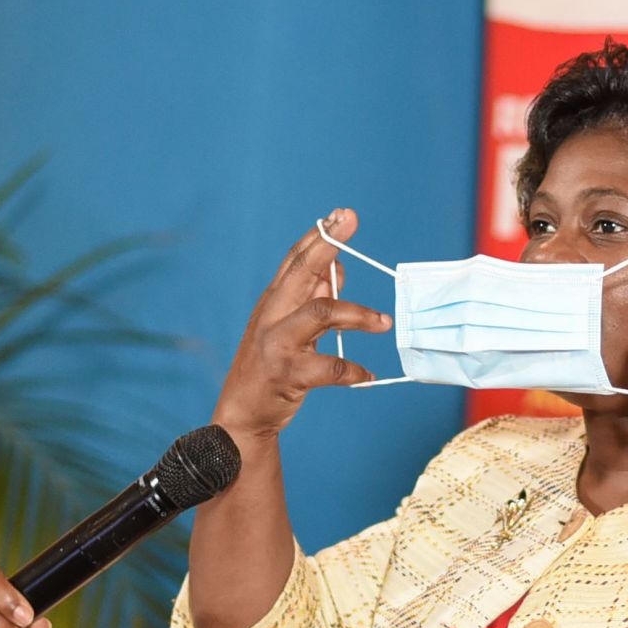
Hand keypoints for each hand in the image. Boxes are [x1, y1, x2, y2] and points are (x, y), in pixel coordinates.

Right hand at [212, 208, 391, 443]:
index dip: (320, 234)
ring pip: (319, 314)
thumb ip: (311, 298)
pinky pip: (329, 368)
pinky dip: (353, 370)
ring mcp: (278, 344)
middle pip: (302, 271)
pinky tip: (369, 375)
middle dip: (329, 244)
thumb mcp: (287, 327)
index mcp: (274, 302)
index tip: (342, 214)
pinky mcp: (288, 374)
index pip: (296, 259)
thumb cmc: (270, 366)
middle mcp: (272, 316)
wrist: (243, 414)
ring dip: (357, 314)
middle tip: (351, 220)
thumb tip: (338, 267)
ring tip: (384, 322)